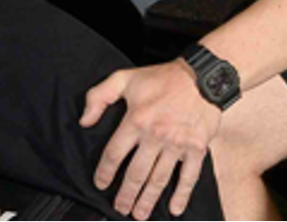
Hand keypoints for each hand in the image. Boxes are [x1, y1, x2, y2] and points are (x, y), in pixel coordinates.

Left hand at [82, 62, 218, 218]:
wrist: (202, 77)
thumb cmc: (162, 78)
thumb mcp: (124, 78)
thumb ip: (99, 96)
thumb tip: (84, 121)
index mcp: (136, 120)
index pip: (114, 153)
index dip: (105, 172)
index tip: (101, 184)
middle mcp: (155, 135)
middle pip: (136, 173)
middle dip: (126, 194)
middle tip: (119, 209)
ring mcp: (177, 144)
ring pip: (159, 179)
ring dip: (148, 200)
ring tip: (139, 214)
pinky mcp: (196, 149)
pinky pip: (188, 177)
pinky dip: (181, 195)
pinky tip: (174, 209)